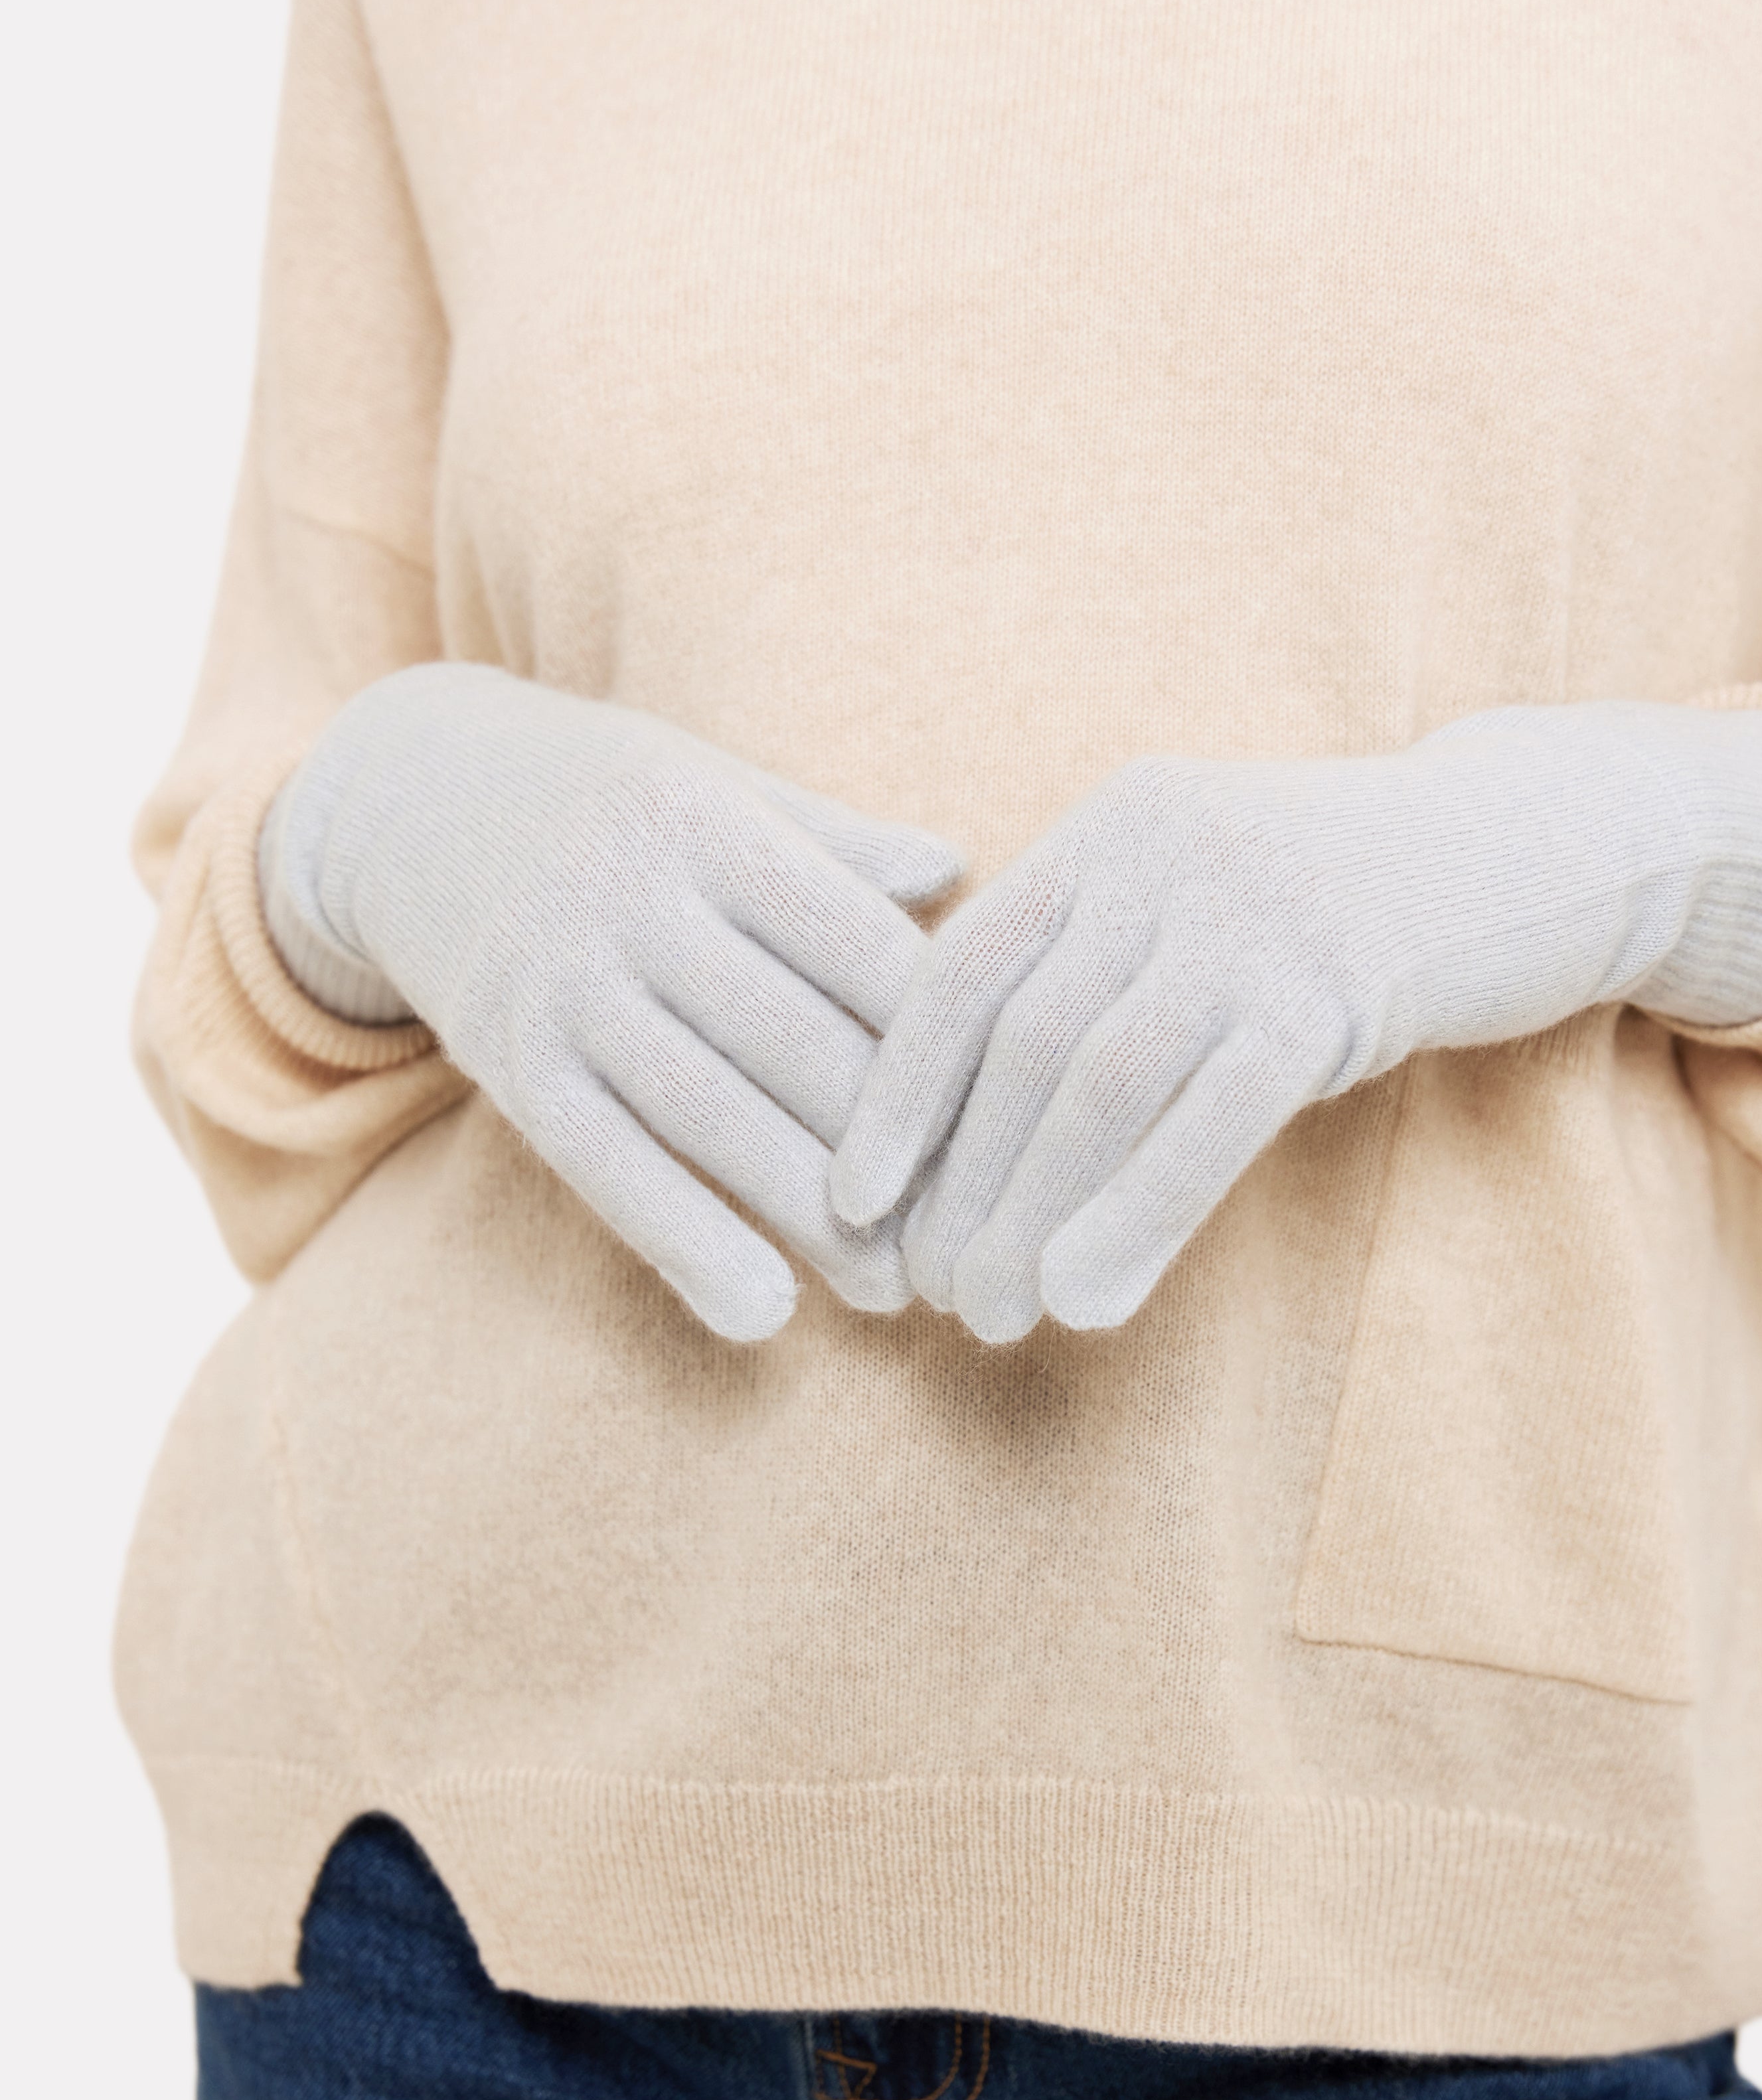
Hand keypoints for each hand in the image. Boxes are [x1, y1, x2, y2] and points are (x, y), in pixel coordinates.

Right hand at [260, 663, 963, 1339]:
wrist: (404, 792)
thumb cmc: (604, 798)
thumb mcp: (714, 784)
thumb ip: (832, 842)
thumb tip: (958, 868)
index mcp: (719, 828)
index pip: (863, 950)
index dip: (947, 1049)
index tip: (1018, 1130)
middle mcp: (641, 902)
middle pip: (799, 1044)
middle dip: (897, 1153)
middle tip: (976, 1236)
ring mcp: (569, 987)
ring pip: (712, 1116)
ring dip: (810, 1218)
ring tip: (894, 1296)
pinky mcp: (511, 1064)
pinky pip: (608, 1167)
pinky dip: (686, 1245)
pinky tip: (760, 1315)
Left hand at [831, 704, 1761, 1341]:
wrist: (1542, 844)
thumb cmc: (1345, 909)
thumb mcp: (1207, 911)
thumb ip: (1105, 980)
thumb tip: (985, 1141)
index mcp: (1110, 830)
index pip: (962, 973)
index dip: (896, 1097)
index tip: (849, 1203)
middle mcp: (1163, 853)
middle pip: (1024, 1045)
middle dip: (965, 1187)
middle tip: (935, 1299)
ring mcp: (1254, 911)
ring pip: (1101, 1085)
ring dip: (1032, 1217)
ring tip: (995, 1320)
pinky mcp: (1339, 985)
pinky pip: (1212, 1119)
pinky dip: (1137, 1218)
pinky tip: (1091, 1302)